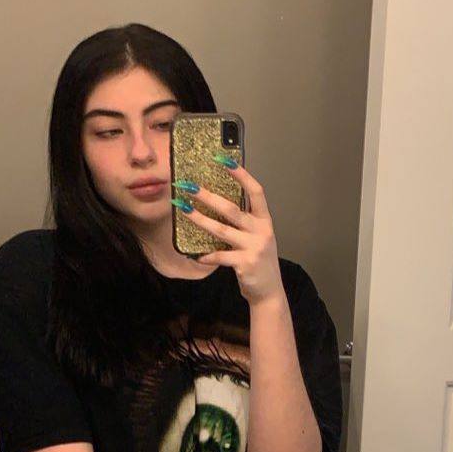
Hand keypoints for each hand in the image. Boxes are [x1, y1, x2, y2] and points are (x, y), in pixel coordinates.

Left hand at [174, 161, 284, 305]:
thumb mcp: (257, 237)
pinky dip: (207, 256)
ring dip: (199, 219)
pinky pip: (220, 257)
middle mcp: (261, 232)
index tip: (222, 159)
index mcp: (264, 221)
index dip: (240, 174)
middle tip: (188, 186)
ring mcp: (254, 248)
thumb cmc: (258, 261)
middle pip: (232, 209)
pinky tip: (196, 255)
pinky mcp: (245, 264)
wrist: (269, 291)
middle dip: (208, 196)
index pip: (255, 191)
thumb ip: (243, 221)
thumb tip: (216, 201)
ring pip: (221, 230)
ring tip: (183, 209)